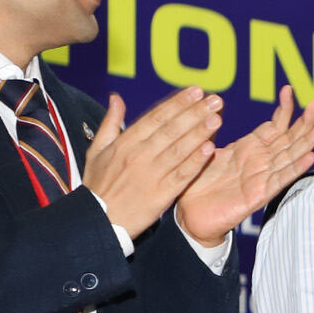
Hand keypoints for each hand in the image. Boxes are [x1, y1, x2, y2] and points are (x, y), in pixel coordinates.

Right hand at [82, 86, 220, 239]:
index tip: (195, 91)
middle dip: (194, 112)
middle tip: (215, 99)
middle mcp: (139, 156)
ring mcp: (151, 175)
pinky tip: (210, 149)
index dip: (177, 103)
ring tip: (217, 118)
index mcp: (125, 143)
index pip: (155, 118)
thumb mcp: (96, 151)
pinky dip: (195, 162)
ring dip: (199, 133)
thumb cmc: (98, 185)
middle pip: (171, 129)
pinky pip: (181, 176)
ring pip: (178, 150)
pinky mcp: (160, 195)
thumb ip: (110, 123)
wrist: (97, 221)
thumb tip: (116, 97)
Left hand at [176, 86, 313, 245]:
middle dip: (305, 121)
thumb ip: (213, 131)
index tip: (289, 90)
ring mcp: (262, 178)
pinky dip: (296, 167)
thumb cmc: (196, 183)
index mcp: (248, 149)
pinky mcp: (259, 195)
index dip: (283, 109)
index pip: (274, 126)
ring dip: (308, 142)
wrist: (188, 214)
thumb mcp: (205, 150)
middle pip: (290, 139)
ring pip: (291, 156)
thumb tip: (214, 108)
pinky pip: (280, 179)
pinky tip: (311, 156)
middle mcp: (260, 162)